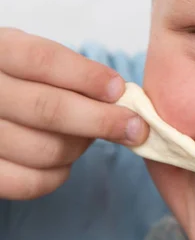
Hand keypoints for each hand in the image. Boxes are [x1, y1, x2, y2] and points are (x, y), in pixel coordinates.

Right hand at [0, 28, 147, 199]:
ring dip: (81, 147)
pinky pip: (28, 182)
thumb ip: (66, 70)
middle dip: (102, 120)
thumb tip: (120, 95)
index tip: (120, 90)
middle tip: (136, 128)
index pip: (42, 60)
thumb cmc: (14, 80)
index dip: (86, 76)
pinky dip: (58, 174)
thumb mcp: (29, 57)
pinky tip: (65, 162)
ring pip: (44, 149)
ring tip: (90, 138)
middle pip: (48, 109)